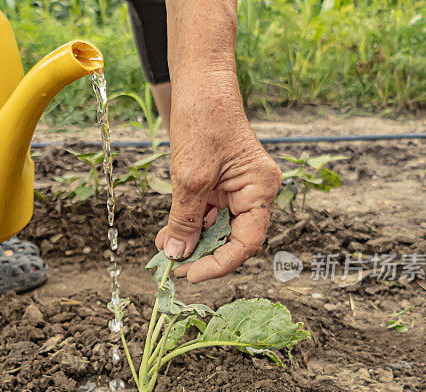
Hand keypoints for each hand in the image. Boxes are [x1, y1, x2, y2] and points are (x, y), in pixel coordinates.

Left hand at [155, 68, 281, 282]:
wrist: (199, 82)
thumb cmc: (203, 119)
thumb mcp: (189, 177)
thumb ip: (184, 219)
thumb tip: (177, 254)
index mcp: (260, 189)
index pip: (246, 242)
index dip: (219, 264)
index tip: (190, 274)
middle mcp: (254, 191)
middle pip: (232, 238)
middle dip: (202, 252)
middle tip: (173, 265)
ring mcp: (237, 188)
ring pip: (216, 227)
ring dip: (190, 240)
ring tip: (165, 248)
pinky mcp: (220, 183)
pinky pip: (206, 213)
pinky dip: (187, 223)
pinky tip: (168, 233)